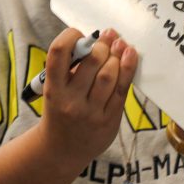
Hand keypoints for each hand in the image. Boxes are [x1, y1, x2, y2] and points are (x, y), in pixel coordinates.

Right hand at [37, 27, 137, 165]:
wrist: (61, 149)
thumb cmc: (60, 110)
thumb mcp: (55, 89)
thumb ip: (71, 67)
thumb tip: (99, 38)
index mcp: (53, 88)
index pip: (58, 52)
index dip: (70, 36)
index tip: (79, 33)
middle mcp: (70, 100)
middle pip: (91, 61)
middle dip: (102, 44)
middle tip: (108, 36)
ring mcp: (91, 111)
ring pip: (109, 74)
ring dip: (117, 55)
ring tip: (119, 45)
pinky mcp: (109, 119)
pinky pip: (122, 89)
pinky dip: (128, 68)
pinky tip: (130, 55)